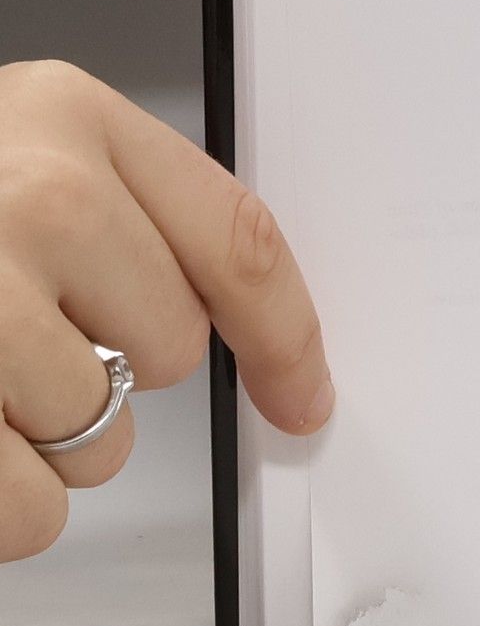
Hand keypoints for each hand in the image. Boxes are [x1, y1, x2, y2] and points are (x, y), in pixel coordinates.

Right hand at [0, 61, 329, 562]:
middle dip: (107, 370)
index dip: (288, 335)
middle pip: (170, 350)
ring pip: (99, 439)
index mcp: (64, 116)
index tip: (304, 394)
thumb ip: (116, 213)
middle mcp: (29, 191)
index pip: (238, 240)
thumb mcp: (9, 150)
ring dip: (37, 440)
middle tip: (6, 337)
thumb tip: (242, 331)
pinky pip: (29, 509)